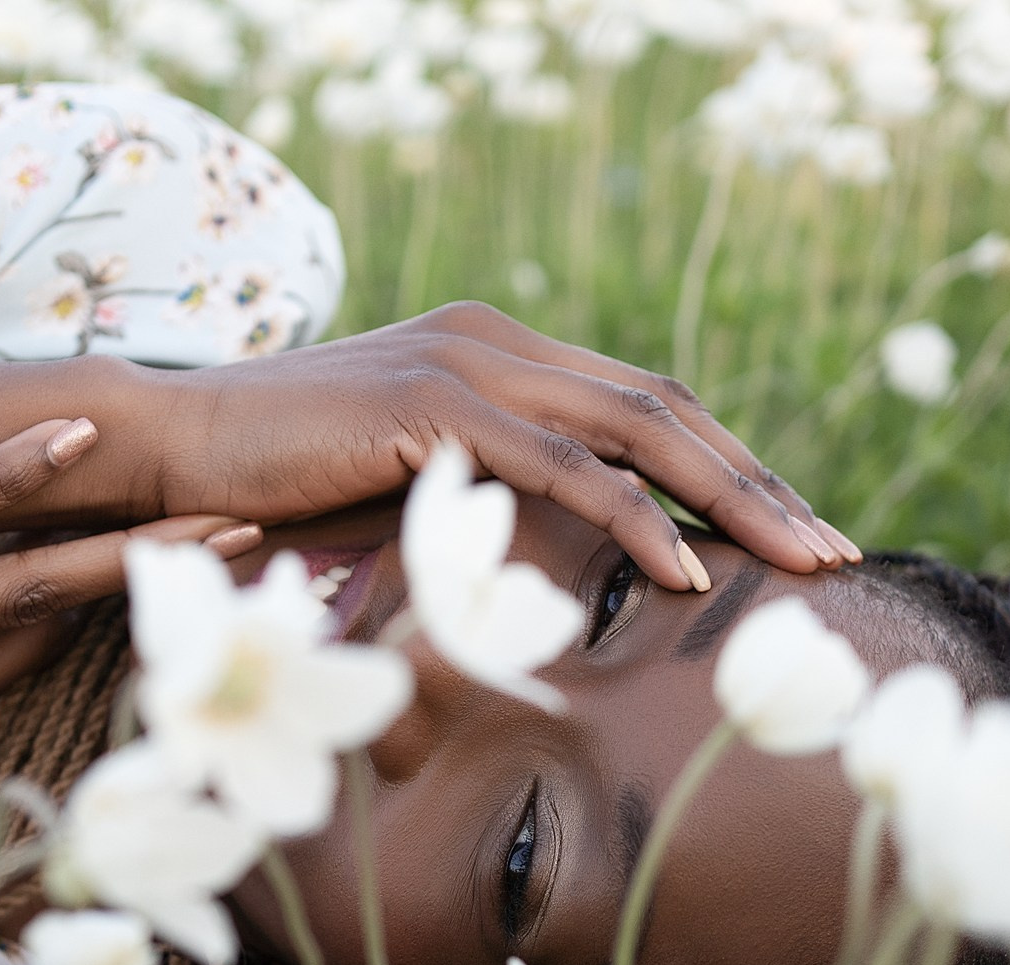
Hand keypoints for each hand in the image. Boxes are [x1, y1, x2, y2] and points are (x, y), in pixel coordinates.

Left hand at [0, 419, 255, 801]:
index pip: (34, 657)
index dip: (116, 613)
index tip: (190, 579)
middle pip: (59, 626)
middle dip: (160, 583)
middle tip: (251, 543)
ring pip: (20, 579)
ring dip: (121, 538)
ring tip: (203, 502)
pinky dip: (9, 475)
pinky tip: (69, 432)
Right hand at [79, 302, 860, 592]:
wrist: (173, 448)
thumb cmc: (276, 487)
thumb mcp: (404, 491)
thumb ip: (483, 505)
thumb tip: (552, 575)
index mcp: (500, 354)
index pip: (647, 406)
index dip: (732, 470)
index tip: (798, 536)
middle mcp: (498, 344)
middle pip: (668, 409)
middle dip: (763, 486)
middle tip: (836, 556)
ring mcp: (469, 366)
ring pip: (639, 431)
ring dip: (733, 504)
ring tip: (800, 570)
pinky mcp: (435, 408)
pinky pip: (563, 470)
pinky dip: (636, 521)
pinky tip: (687, 576)